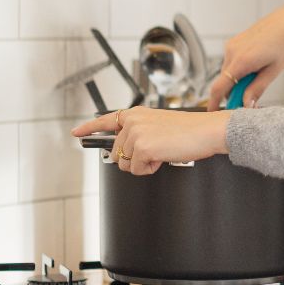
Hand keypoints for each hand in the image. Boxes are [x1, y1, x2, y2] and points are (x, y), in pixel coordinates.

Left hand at [71, 107, 228, 174]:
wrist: (207, 131)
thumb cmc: (190, 130)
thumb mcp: (160, 125)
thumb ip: (140, 132)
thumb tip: (127, 152)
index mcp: (137, 114)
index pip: (106, 119)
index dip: (89, 128)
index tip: (77, 133)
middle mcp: (133, 121)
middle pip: (116, 152)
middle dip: (133, 158)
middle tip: (156, 151)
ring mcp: (136, 133)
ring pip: (126, 163)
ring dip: (143, 164)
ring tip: (162, 151)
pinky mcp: (142, 147)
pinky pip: (137, 170)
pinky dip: (151, 168)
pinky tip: (164, 156)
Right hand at [207, 1, 283, 109]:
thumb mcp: (274, 70)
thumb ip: (257, 89)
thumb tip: (245, 105)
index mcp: (242, 60)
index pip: (219, 87)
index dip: (214, 103)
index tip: (213, 114)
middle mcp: (232, 51)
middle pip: (224, 81)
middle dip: (234, 92)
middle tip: (251, 99)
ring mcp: (232, 45)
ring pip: (228, 72)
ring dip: (238, 80)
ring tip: (259, 75)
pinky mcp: (234, 42)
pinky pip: (232, 62)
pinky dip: (239, 70)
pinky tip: (256, 66)